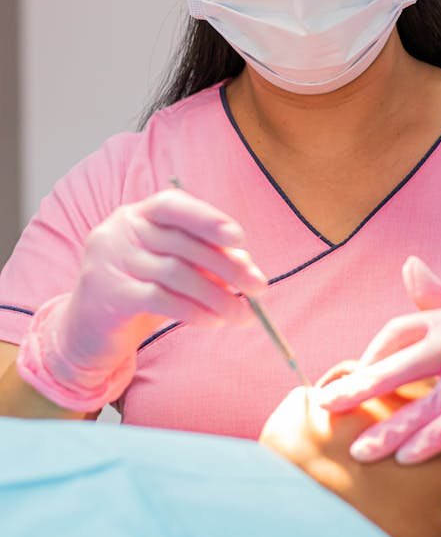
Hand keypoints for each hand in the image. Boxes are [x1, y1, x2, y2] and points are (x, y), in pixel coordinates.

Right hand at [16, 188, 266, 410]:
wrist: (86, 331)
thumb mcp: (173, 272)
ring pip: (175, 273)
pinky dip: (192, 311)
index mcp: (137, 215)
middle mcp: (120, 231)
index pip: (173, 204)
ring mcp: (110, 261)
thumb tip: (249, 269)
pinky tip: (212, 322)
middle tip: (258, 288)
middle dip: (226, 266)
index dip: (207, 219)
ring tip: (241, 315)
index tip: (240, 239)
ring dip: (216, 295)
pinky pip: (159, 299)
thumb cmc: (139, 292)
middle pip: (181, 243)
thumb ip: (206, 263)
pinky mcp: (107, 295)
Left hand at [319, 257, 440, 481]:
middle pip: (402, 359)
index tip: (350, 382)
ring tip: (359, 452)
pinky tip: (408, 458)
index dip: (371, 356)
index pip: (400, 328)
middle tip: (326, 406)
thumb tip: (409, 264)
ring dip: (389, 427)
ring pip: (427, 399)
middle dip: (361, 385)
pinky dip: (432, 439)